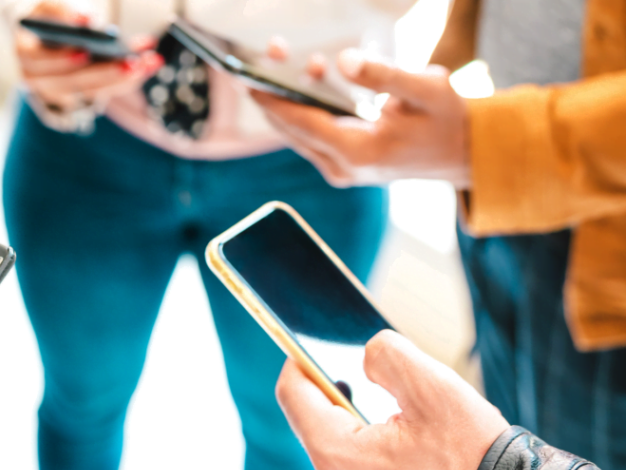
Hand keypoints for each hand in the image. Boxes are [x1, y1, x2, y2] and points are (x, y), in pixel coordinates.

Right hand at [16, 1, 162, 111]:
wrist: (46, 39)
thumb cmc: (48, 18)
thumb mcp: (48, 8)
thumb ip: (61, 10)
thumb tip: (87, 21)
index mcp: (26, 53)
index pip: (38, 61)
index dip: (60, 59)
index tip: (84, 51)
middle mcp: (38, 79)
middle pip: (71, 82)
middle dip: (103, 72)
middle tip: (132, 62)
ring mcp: (58, 92)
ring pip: (90, 91)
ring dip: (122, 79)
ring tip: (148, 62)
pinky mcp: (78, 96)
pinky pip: (103, 92)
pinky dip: (127, 80)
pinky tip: (148, 65)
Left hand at [252, 47, 470, 187]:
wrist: (464, 153)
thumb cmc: (448, 120)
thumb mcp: (427, 89)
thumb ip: (384, 74)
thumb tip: (344, 61)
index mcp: (360, 154)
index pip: (303, 124)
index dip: (273, 100)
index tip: (249, 78)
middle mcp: (343, 169)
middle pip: (292, 129)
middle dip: (275, 91)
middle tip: (268, 54)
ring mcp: (340, 171)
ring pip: (297, 133)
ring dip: (289, 96)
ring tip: (289, 57)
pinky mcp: (341, 165)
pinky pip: (310, 135)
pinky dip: (304, 107)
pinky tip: (312, 75)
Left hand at [275, 330, 508, 469]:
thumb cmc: (473, 451)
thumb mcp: (433, 386)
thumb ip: (385, 356)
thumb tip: (361, 356)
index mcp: (338, 457)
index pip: (292, 395)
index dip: (300, 361)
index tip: (310, 343)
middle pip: (312, 418)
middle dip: (338, 392)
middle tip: (368, 377)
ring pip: (333, 441)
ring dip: (354, 420)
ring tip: (393, 412)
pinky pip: (350, 464)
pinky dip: (366, 444)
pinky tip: (399, 437)